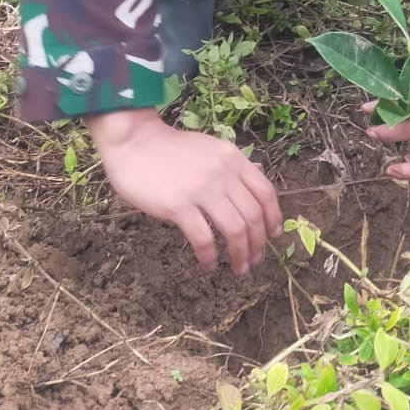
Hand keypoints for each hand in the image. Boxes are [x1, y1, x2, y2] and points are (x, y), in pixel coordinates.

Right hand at [87, 109, 282, 274]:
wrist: (134, 141)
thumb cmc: (170, 148)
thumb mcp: (210, 148)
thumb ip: (231, 167)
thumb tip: (253, 186)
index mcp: (233, 159)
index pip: (265, 192)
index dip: (274, 218)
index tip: (274, 236)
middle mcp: (223, 173)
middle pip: (253, 216)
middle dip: (258, 244)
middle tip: (255, 260)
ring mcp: (201, 189)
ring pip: (234, 229)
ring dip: (241, 254)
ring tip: (239, 269)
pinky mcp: (178, 205)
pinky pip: (203, 237)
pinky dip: (210, 255)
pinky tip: (208, 264)